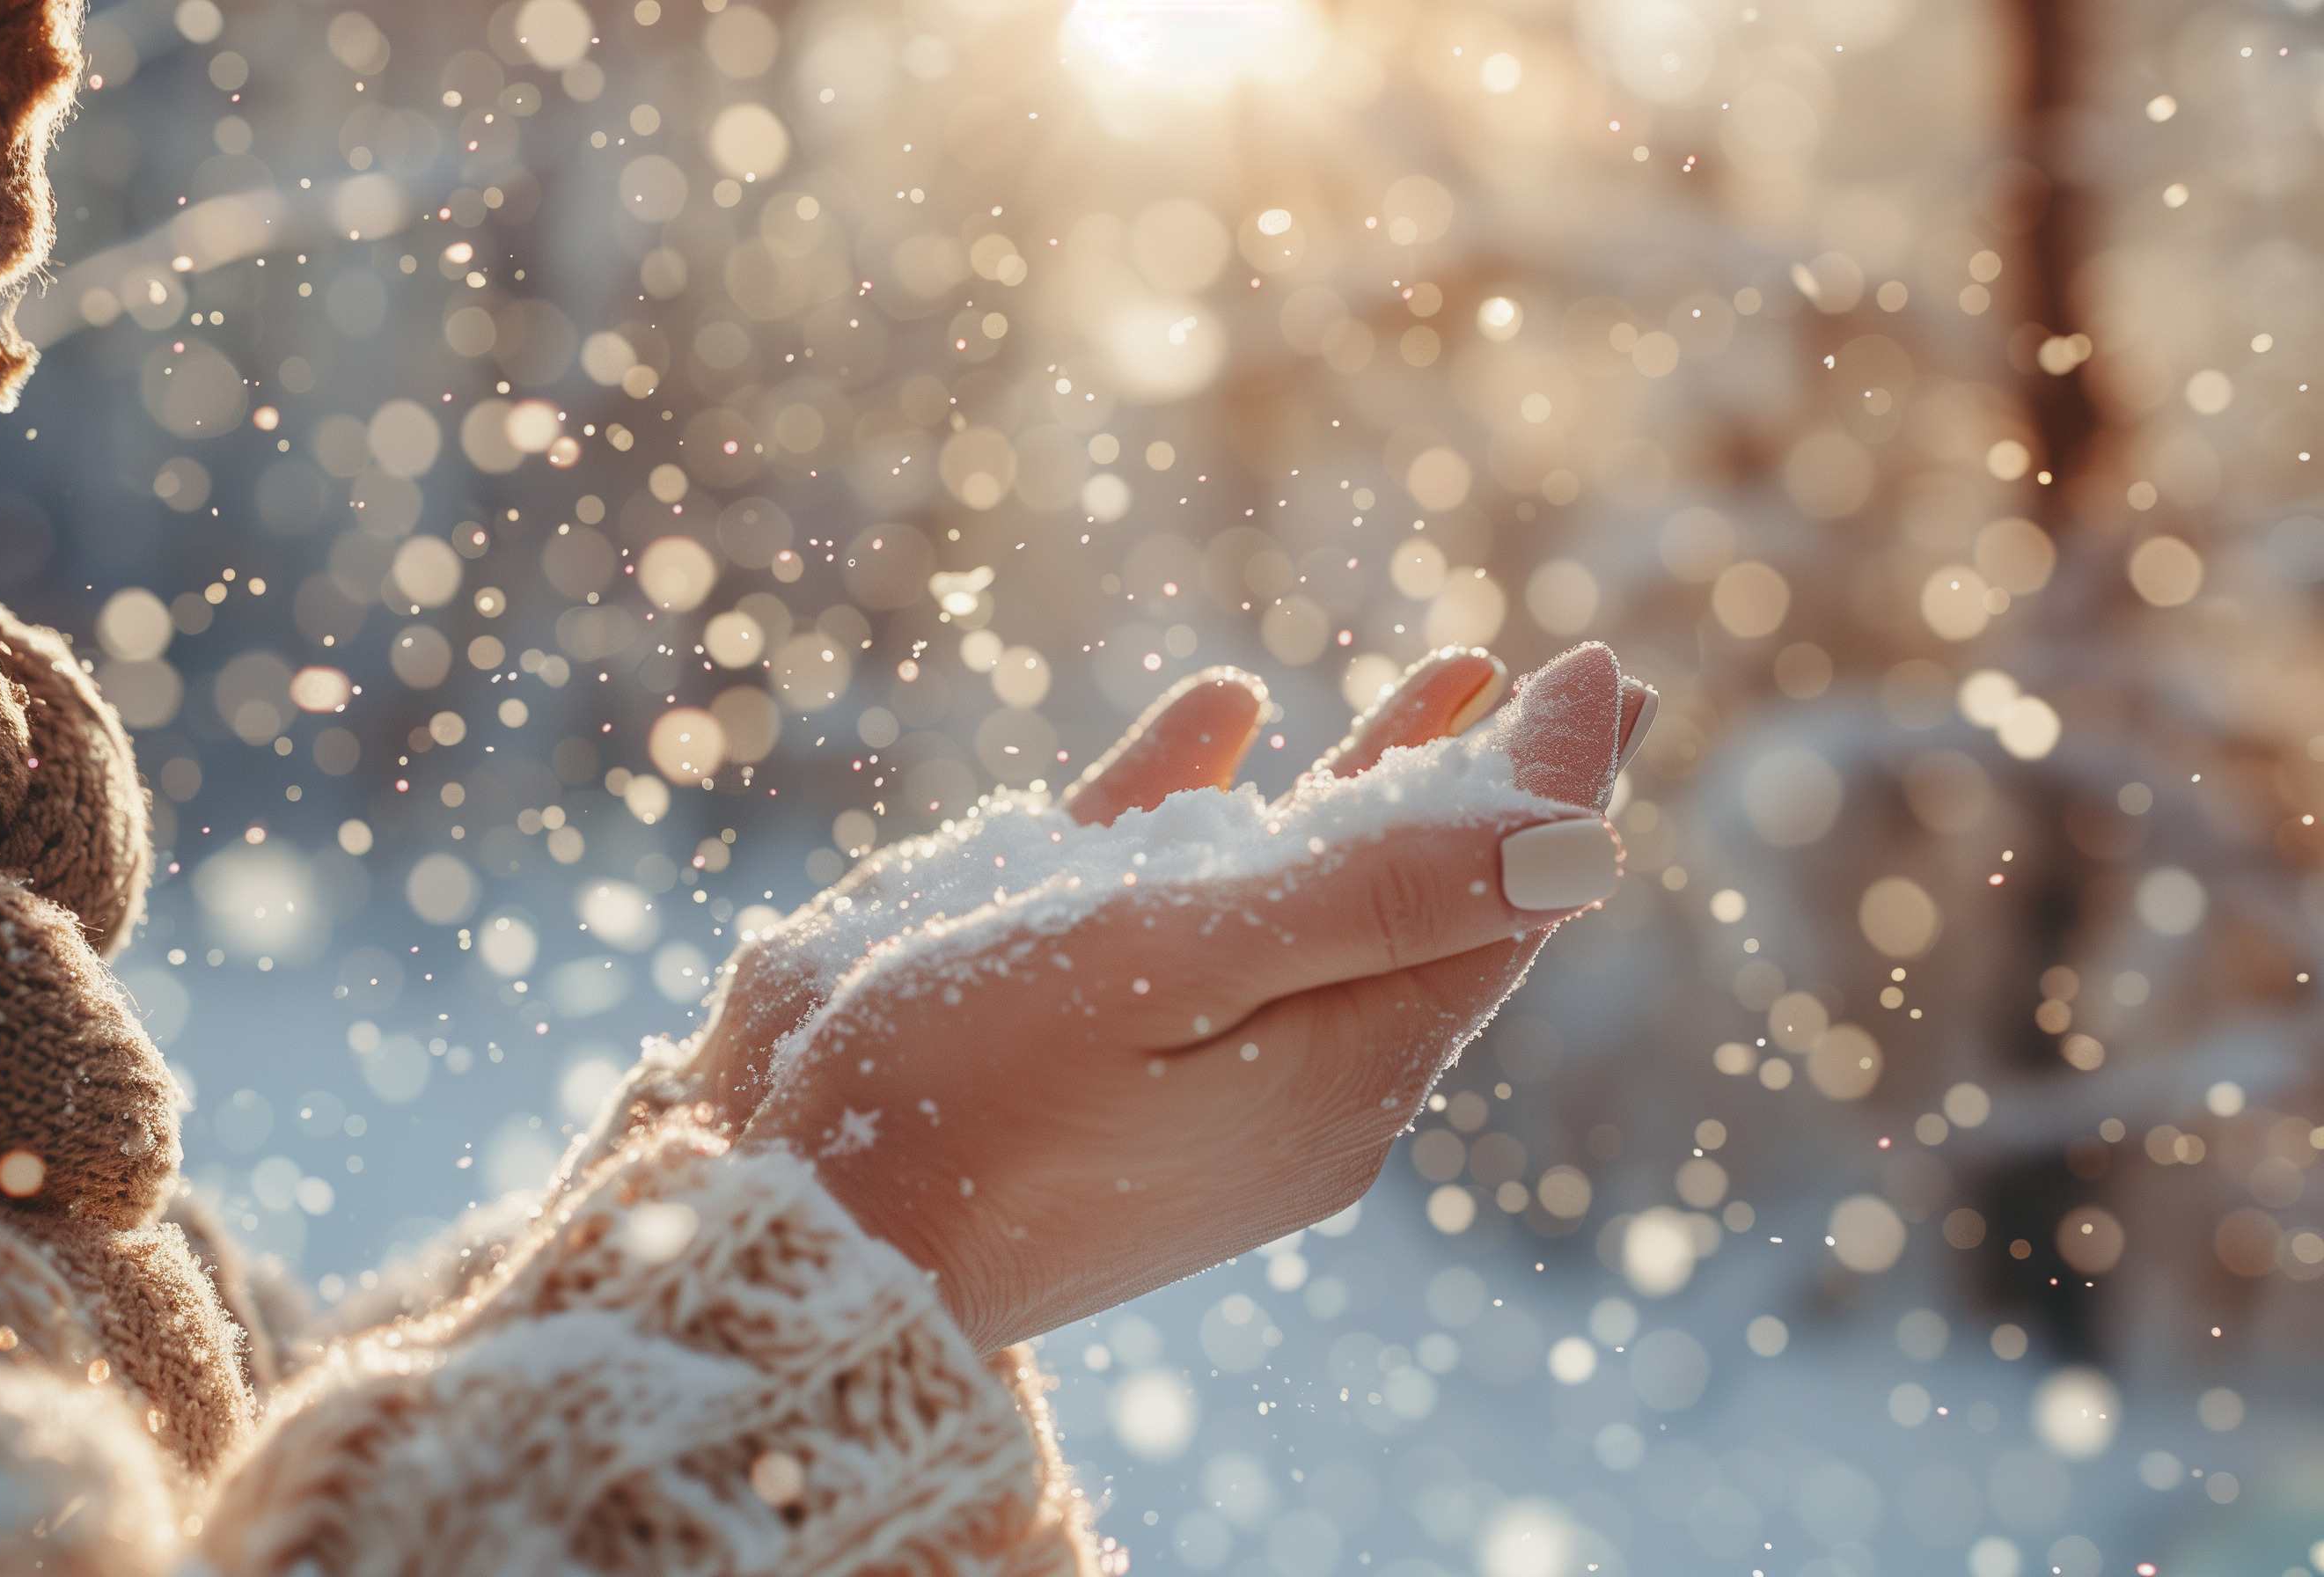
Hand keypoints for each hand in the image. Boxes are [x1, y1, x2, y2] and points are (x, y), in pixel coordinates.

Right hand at [756, 643, 1649, 1350]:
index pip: (1496, 910)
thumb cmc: (975, 1091)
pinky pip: (1164, 877)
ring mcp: (1178, 1037)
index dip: (1553, 787)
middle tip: (1560, 681)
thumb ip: (1381, 896)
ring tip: (1448, 678)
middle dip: (1485, 782)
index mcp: (1333, 1067)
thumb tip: (1581, 842)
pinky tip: (1231, 708)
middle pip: (1423, 900)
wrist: (789, 1217)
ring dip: (1374, 778)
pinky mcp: (1071, 1007)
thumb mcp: (1185, 971)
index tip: (1600, 671)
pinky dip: (1205, 791)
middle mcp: (1278, 1059)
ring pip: (1306, 884)